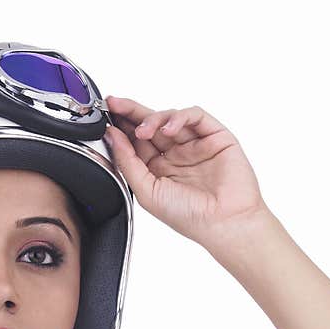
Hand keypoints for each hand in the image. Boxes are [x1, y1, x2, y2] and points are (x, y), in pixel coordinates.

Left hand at [103, 96, 271, 248]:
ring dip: (153, 119)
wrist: (224, 223)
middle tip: (114, 104)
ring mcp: (194, 144)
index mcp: (157, 170)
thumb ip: (127, 163)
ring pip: (169, 118)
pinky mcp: (215, 136)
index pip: (135, 142)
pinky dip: (180, 117)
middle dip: (130, 112)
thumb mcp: (146, 192)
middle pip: (150, 125)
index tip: (105, 117)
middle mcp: (174, 155)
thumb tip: (112, 137)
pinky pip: (195, 116)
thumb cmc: (189, 216)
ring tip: (143, 130)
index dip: (120, 128)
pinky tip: (169, 128)